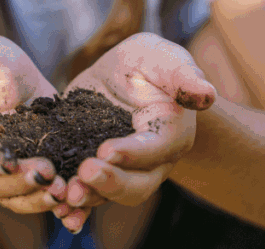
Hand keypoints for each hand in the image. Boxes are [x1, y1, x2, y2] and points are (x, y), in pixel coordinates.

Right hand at [0, 35, 68, 213]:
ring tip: (63, 190)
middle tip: (48, 172)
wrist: (14, 87)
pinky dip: (54, 207)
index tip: (7, 160)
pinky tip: (74, 206)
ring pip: (13, 198)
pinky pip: (34, 202)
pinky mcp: (22, 184)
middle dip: (19, 180)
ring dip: (37, 199)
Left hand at [53, 32, 216, 232]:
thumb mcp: (164, 59)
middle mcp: (153, 161)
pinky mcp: (100, 171)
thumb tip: (206, 94)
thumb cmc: (150, 63)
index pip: (158, 149)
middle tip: (84, 173)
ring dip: (90, 197)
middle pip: (138, 185)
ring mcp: (126, 171)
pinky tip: (58, 206)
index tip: (107, 150)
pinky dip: (75, 204)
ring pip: (112, 195)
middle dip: (111, 183)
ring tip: (66, 193)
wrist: (125, 75)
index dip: (134, 153)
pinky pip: (90, 194)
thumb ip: (183, 75)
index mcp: (172, 133)